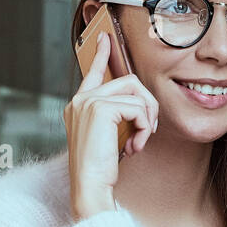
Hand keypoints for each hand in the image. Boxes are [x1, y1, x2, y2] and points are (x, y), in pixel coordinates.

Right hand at [64, 30, 158, 220]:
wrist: (89, 187)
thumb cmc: (101, 170)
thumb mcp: (110, 138)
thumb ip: (118, 119)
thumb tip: (140, 107)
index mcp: (79, 106)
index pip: (91, 73)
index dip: (100, 55)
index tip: (105, 38)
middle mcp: (80, 100)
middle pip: (129, 81)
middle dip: (148, 104)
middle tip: (148, 130)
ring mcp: (88, 102)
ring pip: (137, 93)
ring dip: (147, 119)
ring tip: (139, 142)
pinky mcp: (100, 108)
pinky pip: (138, 108)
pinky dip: (144, 127)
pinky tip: (135, 146)